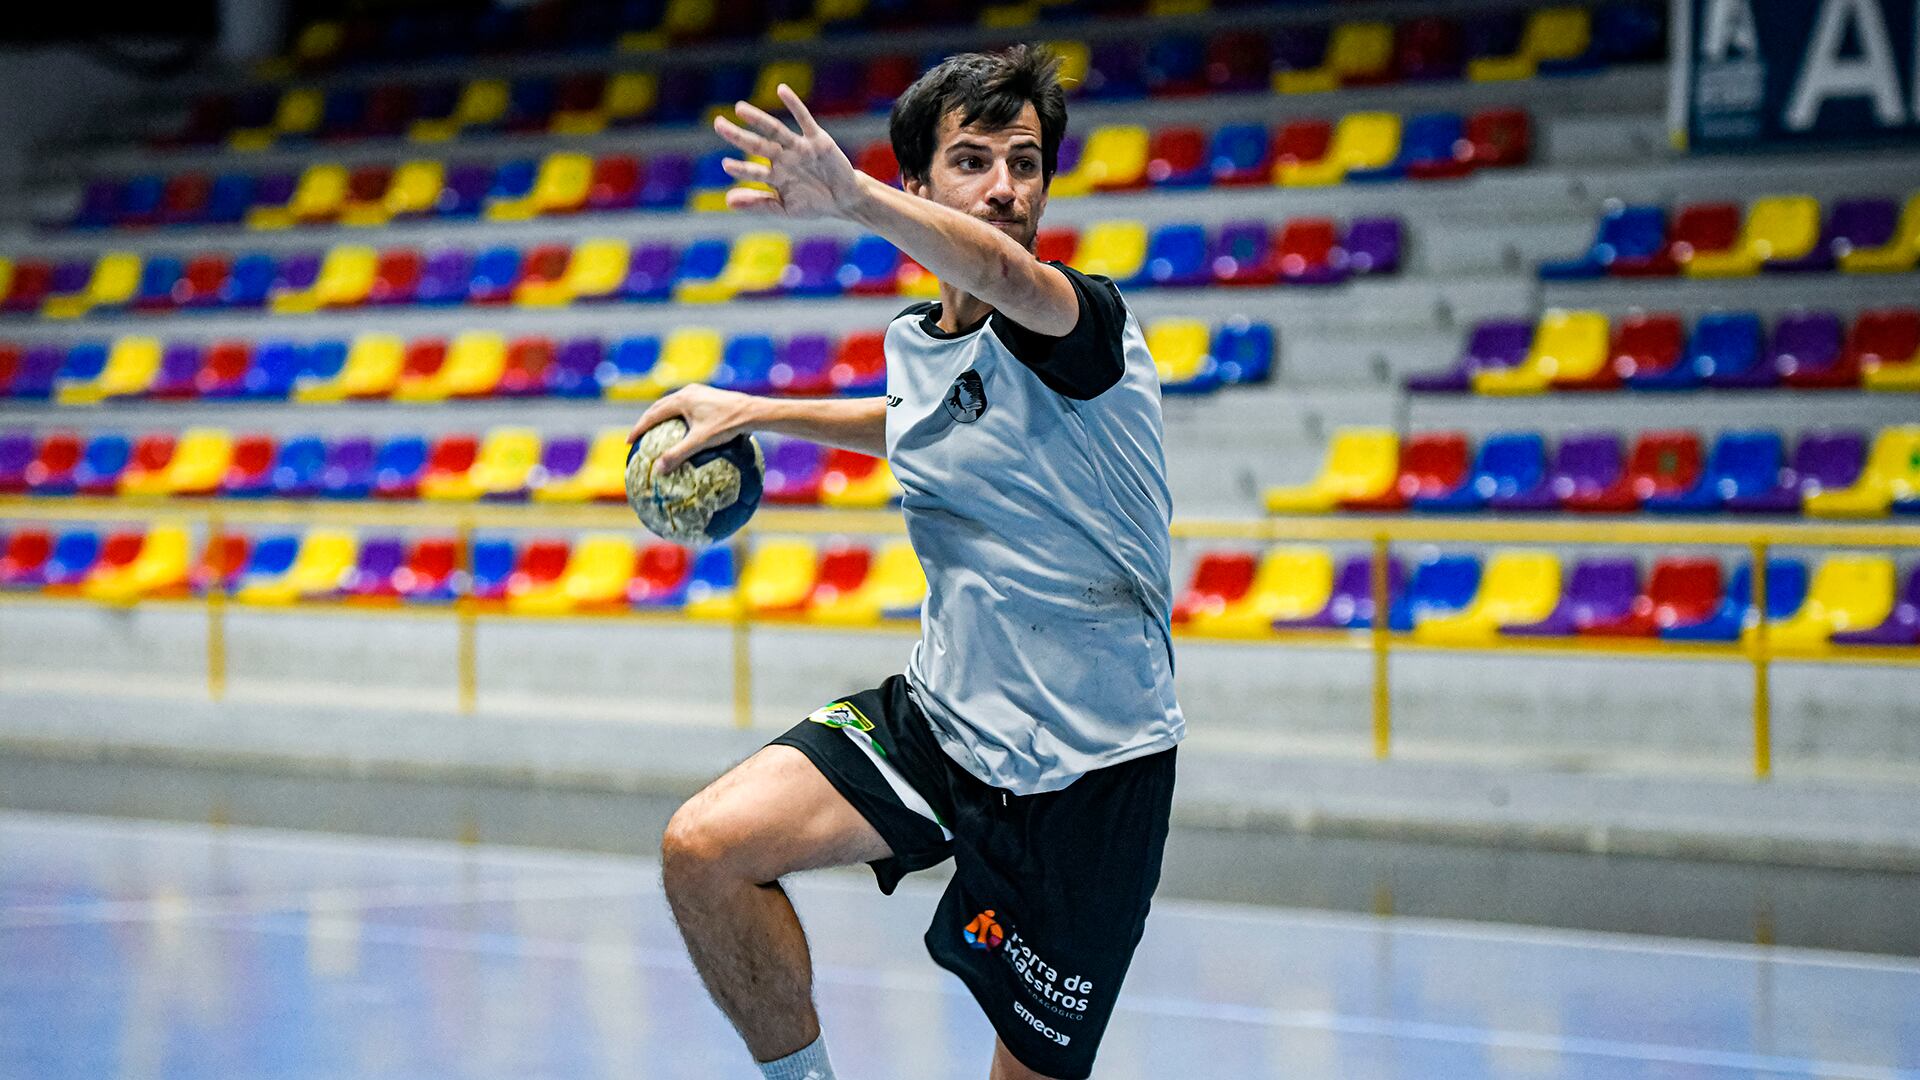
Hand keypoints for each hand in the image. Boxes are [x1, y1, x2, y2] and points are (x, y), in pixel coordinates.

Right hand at [628, 385, 761, 473]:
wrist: (753, 411)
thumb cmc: (728, 426)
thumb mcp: (701, 442)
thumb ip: (678, 455)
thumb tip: (658, 470)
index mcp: (681, 400)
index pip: (652, 414)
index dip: (639, 428)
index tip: (629, 443)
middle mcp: (688, 392)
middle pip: (660, 407)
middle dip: (647, 422)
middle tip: (638, 438)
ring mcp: (699, 393)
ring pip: (673, 406)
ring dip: (662, 419)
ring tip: (655, 434)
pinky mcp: (708, 397)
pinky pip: (686, 408)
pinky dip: (677, 419)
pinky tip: (682, 433)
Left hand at [712, 84, 864, 217]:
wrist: (845, 200)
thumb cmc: (814, 203)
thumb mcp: (785, 209)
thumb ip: (758, 203)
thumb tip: (728, 201)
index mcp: (775, 175)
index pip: (753, 171)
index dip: (741, 168)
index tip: (726, 165)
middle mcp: (783, 158)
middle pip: (757, 145)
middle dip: (738, 136)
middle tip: (718, 124)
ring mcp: (799, 148)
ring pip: (776, 131)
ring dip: (759, 119)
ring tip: (740, 109)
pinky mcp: (817, 140)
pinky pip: (804, 120)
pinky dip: (794, 104)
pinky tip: (782, 90)